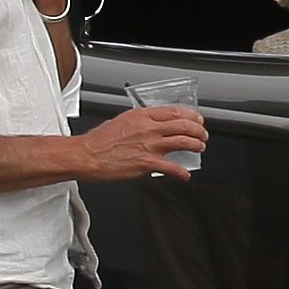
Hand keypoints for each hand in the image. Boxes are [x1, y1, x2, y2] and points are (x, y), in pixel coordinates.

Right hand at [73, 102, 207, 182]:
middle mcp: (149, 129)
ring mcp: (149, 146)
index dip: (191, 116)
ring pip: (184, 142)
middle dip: (199, 130)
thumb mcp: (121, 121)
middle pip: (184, 125)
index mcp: (142, 116)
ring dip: (196, 145)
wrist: (86, 155)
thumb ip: (139, 122)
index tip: (196, 119)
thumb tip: (151, 125)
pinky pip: (172, 168)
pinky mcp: (147, 163)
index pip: (175, 112)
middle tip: (202, 135)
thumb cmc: (98, 141)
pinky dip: (182, 173)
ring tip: (200, 148)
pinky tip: (185, 175)